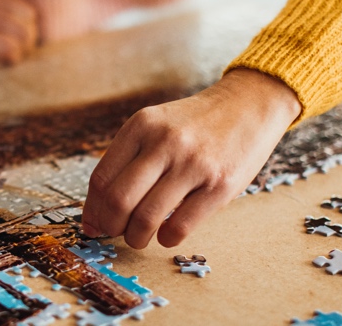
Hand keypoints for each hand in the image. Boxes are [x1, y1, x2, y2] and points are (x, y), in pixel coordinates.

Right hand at [0, 0, 38, 67]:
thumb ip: (14, 14)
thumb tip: (40, 25)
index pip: (29, 15)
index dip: (31, 28)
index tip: (22, 34)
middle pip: (23, 33)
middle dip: (26, 47)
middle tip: (20, 51)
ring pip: (10, 50)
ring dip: (14, 58)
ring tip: (9, 58)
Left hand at [81, 68, 300, 248]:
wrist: (248, 104)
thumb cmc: (195, 124)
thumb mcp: (155, 125)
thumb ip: (128, 160)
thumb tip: (97, 212)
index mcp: (141, 126)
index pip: (101, 179)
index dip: (93, 210)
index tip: (94, 224)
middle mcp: (164, 142)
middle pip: (118, 200)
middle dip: (111, 226)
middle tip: (116, 232)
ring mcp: (193, 164)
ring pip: (146, 217)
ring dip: (136, 237)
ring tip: (140, 237)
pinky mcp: (220, 185)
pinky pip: (180, 226)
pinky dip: (166, 238)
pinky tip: (167, 234)